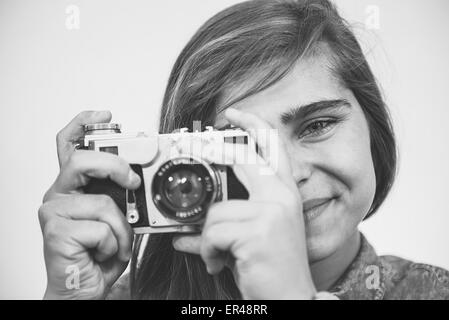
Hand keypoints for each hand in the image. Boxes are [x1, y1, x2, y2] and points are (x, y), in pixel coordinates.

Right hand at [39, 111, 139, 298]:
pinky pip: (102, 228)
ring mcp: (54, 213)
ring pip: (102, 202)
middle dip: (115, 167)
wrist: (82, 288)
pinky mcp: (56, 232)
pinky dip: (114, 243)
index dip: (83, 124)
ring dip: (121, 228)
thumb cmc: (98, 253)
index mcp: (72, 187)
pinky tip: (102, 253)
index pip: (69, 145)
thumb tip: (139, 179)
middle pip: (81, 160)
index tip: (104, 116)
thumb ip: (119, 196)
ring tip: (115, 243)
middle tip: (133, 182)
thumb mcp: (115, 217)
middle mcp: (58, 195)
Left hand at [173, 108, 316, 298]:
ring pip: (216, 210)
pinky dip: (208, 251)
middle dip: (215, 150)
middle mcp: (282, 197)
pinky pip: (212, 232)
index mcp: (284, 194)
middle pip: (244, 158)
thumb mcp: (251, 237)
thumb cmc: (272, 268)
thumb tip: (184, 229)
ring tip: (218, 254)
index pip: (273, 147)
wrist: (290, 300)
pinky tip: (219, 264)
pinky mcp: (258, 232)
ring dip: (208, 237)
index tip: (234, 113)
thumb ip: (225, 224)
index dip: (254, 125)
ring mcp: (271, 212)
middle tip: (196, 147)